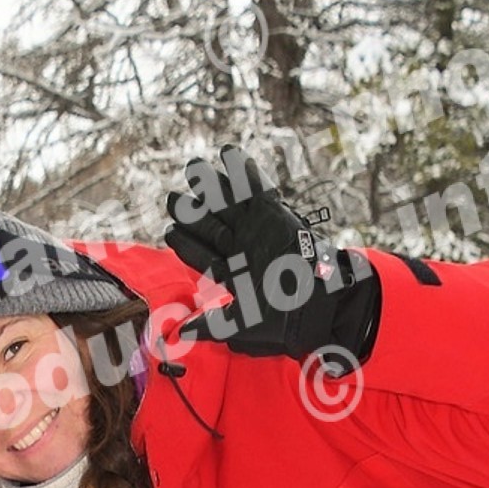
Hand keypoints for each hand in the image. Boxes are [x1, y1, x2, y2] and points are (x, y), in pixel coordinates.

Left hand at [165, 144, 380, 365]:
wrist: (317, 303)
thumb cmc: (282, 319)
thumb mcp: (242, 325)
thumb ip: (212, 325)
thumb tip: (181, 335)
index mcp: (235, 273)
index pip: (203, 255)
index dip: (186, 243)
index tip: (170, 231)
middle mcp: (244, 248)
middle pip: (210, 225)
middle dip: (190, 211)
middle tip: (172, 198)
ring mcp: (258, 229)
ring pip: (228, 203)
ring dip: (211, 185)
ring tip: (194, 166)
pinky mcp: (274, 214)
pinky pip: (256, 188)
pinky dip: (243, 170)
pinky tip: (228, 152)